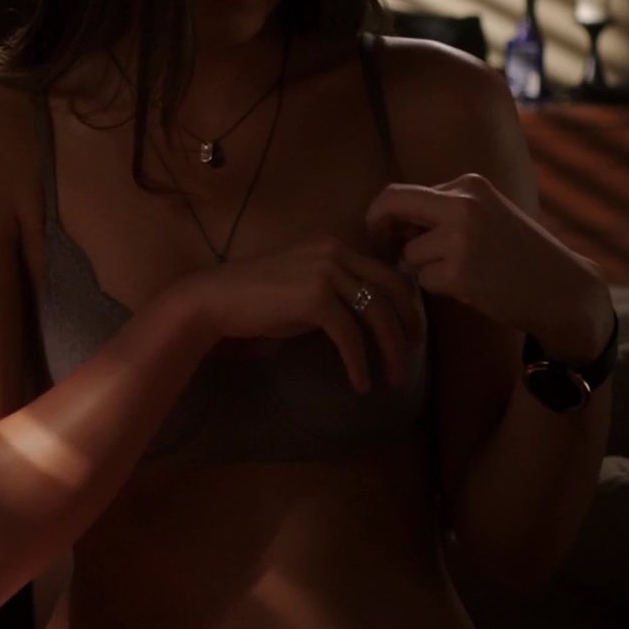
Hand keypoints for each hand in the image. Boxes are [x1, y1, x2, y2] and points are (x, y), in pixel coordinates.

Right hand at [166, 235, 425, 392]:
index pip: (387, 272)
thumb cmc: (254, 295)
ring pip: (377, 315)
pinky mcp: (316, 299)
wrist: (215, 298)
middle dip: (409, 325)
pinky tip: (360, 383)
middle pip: (392, 290)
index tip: (410, 330)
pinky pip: (350, 336)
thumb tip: (366, 315)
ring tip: (393, 378)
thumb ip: (335, 289)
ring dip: (390, 350)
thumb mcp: (303, 283)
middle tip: (412, 354)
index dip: (405, 304)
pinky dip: (359, 363)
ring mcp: (326, 273)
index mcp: (335, 246)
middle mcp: (335, 253)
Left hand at [365, 174, 611, 359]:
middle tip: (383, 249)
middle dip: (378, 229)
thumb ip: (444, 210)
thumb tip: (387, 219)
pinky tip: (470, 287)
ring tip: (462, 272)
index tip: (383, 232)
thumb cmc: (519, 254)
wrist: (562, 288)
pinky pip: (423, 280)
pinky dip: (438, 287)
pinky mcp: (460, 273)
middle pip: (391, 206)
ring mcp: (461, 238)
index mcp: (470, 185)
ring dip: (423, 269)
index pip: (402, 191)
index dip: (384, 213)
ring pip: (408, 254)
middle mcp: (464, 204)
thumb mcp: (486, 214)